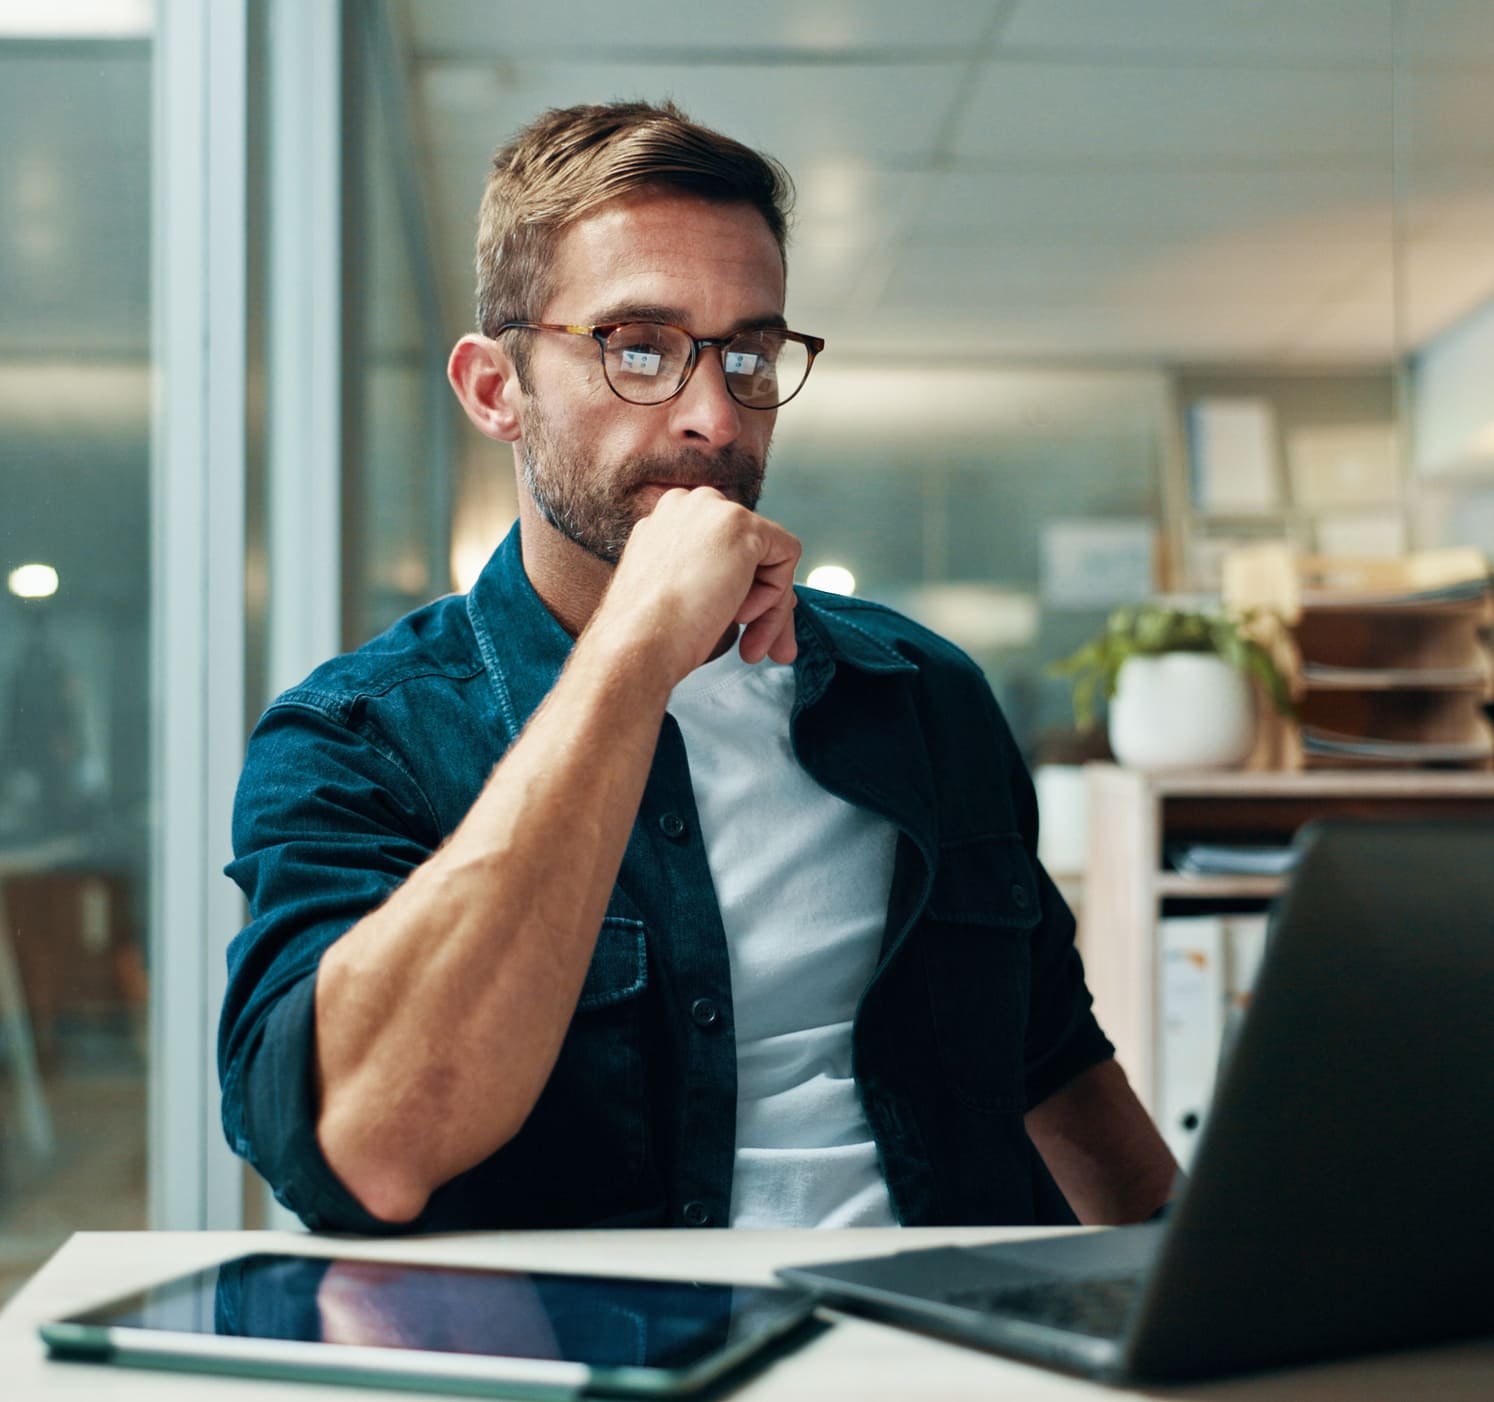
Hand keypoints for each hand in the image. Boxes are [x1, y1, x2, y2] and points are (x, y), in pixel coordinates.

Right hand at [594, 487, 800, 680]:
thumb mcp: (682, 598)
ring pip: (770, 555)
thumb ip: (716, 582)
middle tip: (761, 649)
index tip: (740, 629)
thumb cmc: (650, 634)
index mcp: (665, 522)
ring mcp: (713, 509)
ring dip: (769, 607)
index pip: (723, 550)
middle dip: (762, 601)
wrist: (636, 642)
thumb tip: (764, 596)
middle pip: (749, 550)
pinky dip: (776, 595)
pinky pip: (787, 555)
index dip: (739, 592)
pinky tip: (741, 615)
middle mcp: (686, 505)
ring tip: (751, 645)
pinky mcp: (741, 524)